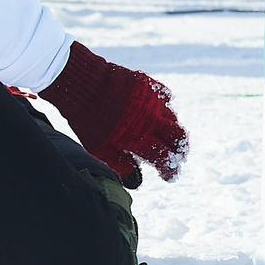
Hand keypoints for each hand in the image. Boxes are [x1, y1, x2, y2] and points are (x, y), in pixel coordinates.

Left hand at [41, 42, 187, 188]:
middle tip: (178, 157)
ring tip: (165, 137)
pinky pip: (166, 97)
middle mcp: (151, 119)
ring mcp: (152, 100)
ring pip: (173, 118)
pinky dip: (166, 108)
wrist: (83, 83)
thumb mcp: (100, 148)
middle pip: (178, 137)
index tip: (168, 176)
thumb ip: (120, 165)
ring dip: (172, 130)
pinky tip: (159, 113)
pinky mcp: (149, 85)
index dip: (170, 170)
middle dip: (181, 151)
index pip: (165, 157)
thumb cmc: (88, 119)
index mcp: (139, 138)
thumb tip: (136, 180)